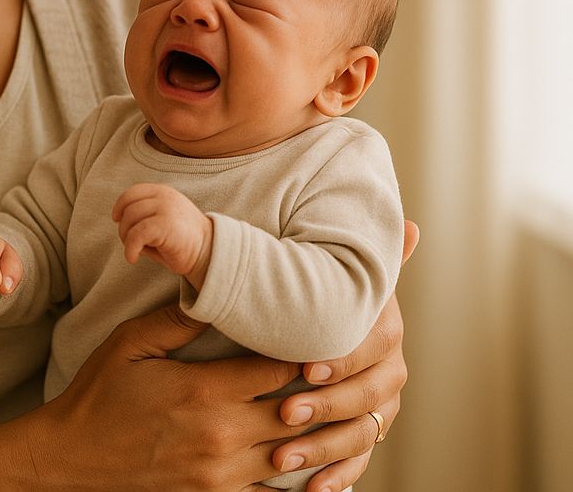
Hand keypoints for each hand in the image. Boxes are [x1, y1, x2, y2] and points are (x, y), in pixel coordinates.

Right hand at [30, 302, 305, 490]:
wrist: (70, 458)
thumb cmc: (99, 394)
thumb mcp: (129, 342)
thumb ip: (176, 321)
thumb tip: (213, 294)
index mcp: (202, 391)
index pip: (275, 370)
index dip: (299, 354)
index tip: (313, 338)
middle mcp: (220, 436)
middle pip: (293, 413)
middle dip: (314, 393)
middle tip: (331, 374)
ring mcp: (219, 476)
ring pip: (289, 456)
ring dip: (308, 435)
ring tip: (324, 413)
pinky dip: (291, 480)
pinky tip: (302, 462)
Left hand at [112, 182, 213, 288]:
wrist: (208, 254)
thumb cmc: (182, 242)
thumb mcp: (163, 220)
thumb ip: (145, 215)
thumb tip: (121, 222)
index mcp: (163, 192)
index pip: (133, 192)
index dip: (120, 205)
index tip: (116, 219)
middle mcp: (164, 196)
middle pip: (129, 207)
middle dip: (124, 227)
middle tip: (131, 244)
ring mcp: (166, 208)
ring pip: (130, 219)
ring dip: (126, 238)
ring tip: (136, 251)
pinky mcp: (165, 224)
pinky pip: (137, 234)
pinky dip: (130, 248)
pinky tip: (133, 258)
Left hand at [271, 219, 419, 491]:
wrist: (313, 311)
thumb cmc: (301, 285)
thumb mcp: (310, 266)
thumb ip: (342, 249)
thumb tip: (406, 226)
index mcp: (378, 319)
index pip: (375, 342)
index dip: (342, 355)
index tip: (303, 366)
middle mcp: (387, 360)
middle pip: (371, 389)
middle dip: (327, 404)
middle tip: (286, 411)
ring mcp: (378, 398)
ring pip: (364, 429)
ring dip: (326, 445)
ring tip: (284, 455)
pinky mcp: (363, 430)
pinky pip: (361, 458)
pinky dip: (339, 474)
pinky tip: (313, 489)